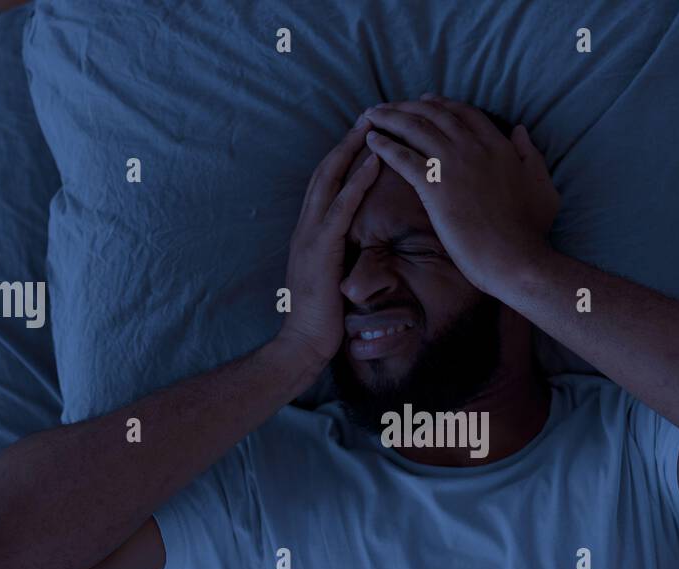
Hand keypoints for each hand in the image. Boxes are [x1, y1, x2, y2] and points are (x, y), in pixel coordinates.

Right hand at [279, 121, 381, 367]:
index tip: (364, 133)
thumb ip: (339, 254)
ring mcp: (311, 234)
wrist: (304, 342)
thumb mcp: (332, 277)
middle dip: (348, 141)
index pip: (326, 182)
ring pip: (331, 180)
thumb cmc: (323, 316)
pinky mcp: (321, 248)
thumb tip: (358, 243)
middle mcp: (306, 225)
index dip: (343, 155)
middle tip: (371, 114)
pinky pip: (341, 207)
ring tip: (374, 126)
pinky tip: (375, 162)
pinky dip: (357, 181)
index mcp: (309, 231)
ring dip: (353, 150)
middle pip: (326, 170)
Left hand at [362, 95, 558, 296]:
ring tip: (370, 117)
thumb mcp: (543, 185)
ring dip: (389, 118)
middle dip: (407, 106)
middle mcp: (474, 147)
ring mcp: (453, 164)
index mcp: (499, 145)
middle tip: (387, 108)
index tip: (423, 101)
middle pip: (433, 114)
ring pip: (414, 128)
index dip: (440, 104)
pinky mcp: (434, 186)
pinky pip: (403, 157)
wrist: (515, 258)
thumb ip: (531, 154)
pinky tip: (372, 141)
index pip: (464, 112)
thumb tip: (520, 131)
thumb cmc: (530, 231)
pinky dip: (385, 145)